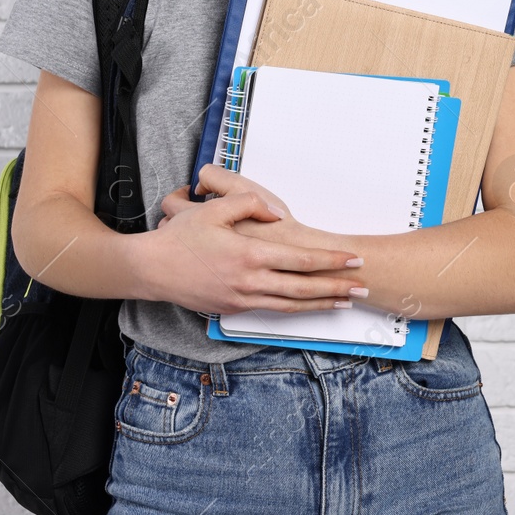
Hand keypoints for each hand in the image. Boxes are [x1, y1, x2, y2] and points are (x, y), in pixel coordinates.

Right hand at [140, 163, 364, 315]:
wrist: (151, 270)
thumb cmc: (181, 238)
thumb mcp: (214, 210)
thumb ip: (248, 204)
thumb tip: (274, 213)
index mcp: (249, 254)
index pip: (300, 259)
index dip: (330, 260)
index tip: (353, 259)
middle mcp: (249, 281)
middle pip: (304, 287)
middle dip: (337, 286)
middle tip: (363, 285)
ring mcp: (241, 299)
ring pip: (291, 305)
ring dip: (321, 303)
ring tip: (345, 301)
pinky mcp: (233, 308)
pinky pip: (272, 310)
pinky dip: (296, 309)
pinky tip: (308, 306)